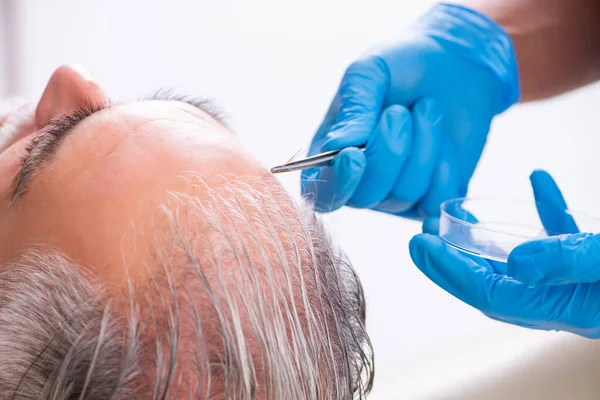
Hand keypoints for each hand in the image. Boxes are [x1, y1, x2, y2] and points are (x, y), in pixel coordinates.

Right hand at [301, 4, 518, 216]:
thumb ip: (353, 109)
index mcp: (332, 155)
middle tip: (399, 112)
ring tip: (427, 110)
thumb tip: (337, 148)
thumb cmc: (401, 64)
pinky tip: (446, 144)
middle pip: (364, 197)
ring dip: (422, 148)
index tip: (354, 156)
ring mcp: (398, 194)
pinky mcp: (433, 195)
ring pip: (404, 194)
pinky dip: (445, 172)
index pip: (322, 193)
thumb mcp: (369, 73)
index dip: (336, 184)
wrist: (456, 58)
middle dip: (387, 153)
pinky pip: (435, 203)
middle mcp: (361, 182)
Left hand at [410, 170, 599, 337]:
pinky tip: (539, 182)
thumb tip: (515, 263)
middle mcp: (566, 301)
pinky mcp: (597, 263)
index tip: (421, 244)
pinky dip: (546, 211)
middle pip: (492, 285)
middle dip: (451, 262)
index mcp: (565, 308)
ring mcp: (579, 284)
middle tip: (420, 237)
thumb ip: (565, 261)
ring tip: (453, 220)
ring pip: (519, 265)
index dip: (449, 269)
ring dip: (483, 242)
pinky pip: (560, 236)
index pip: (488, 293)